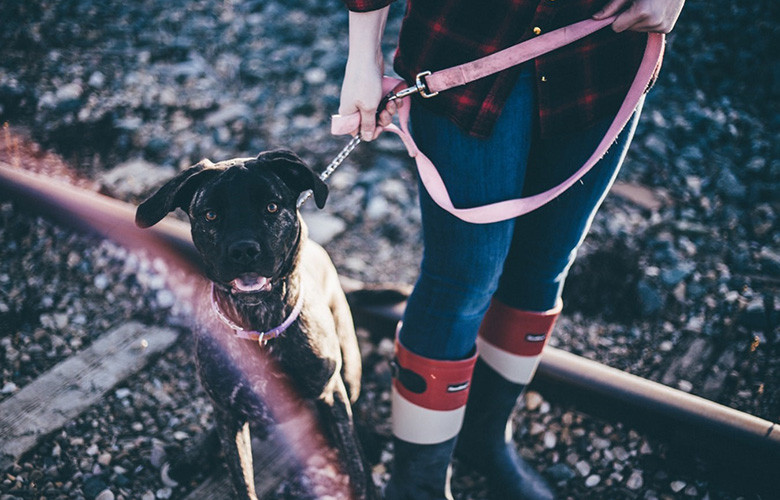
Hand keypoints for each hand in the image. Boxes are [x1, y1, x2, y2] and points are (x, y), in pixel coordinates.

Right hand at [338, 7, 398, 141]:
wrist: (367, 57)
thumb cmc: (365, 83)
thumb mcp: (368, 108)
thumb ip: (368, 125)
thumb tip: (365, 138)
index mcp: (349, 114)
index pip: (358, 132)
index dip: (371, 132)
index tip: (380, 127)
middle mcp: (355, 108)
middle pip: (371, 124)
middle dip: (383, 119)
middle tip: (386, 110)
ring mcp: (364, 99)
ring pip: (379, 113)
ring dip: (389, 110)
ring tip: (392, 101)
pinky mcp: (372, 92)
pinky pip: (382, 103)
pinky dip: (390, 101)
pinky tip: (396, 97)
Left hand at [593, 0, 684, 32]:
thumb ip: (612, 6)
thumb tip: (595, 18)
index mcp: (642, 12)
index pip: (616, 27)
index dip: (617, 17)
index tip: (624, 6)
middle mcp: (653, 22)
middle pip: (627, 29)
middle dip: (629, 17)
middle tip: (640, 1)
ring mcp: (662, 27)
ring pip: (637, 30)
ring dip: (639, 19)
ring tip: (649, 4)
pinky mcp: (667, 29)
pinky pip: (648, 30)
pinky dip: (649, 21)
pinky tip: (656, 9)